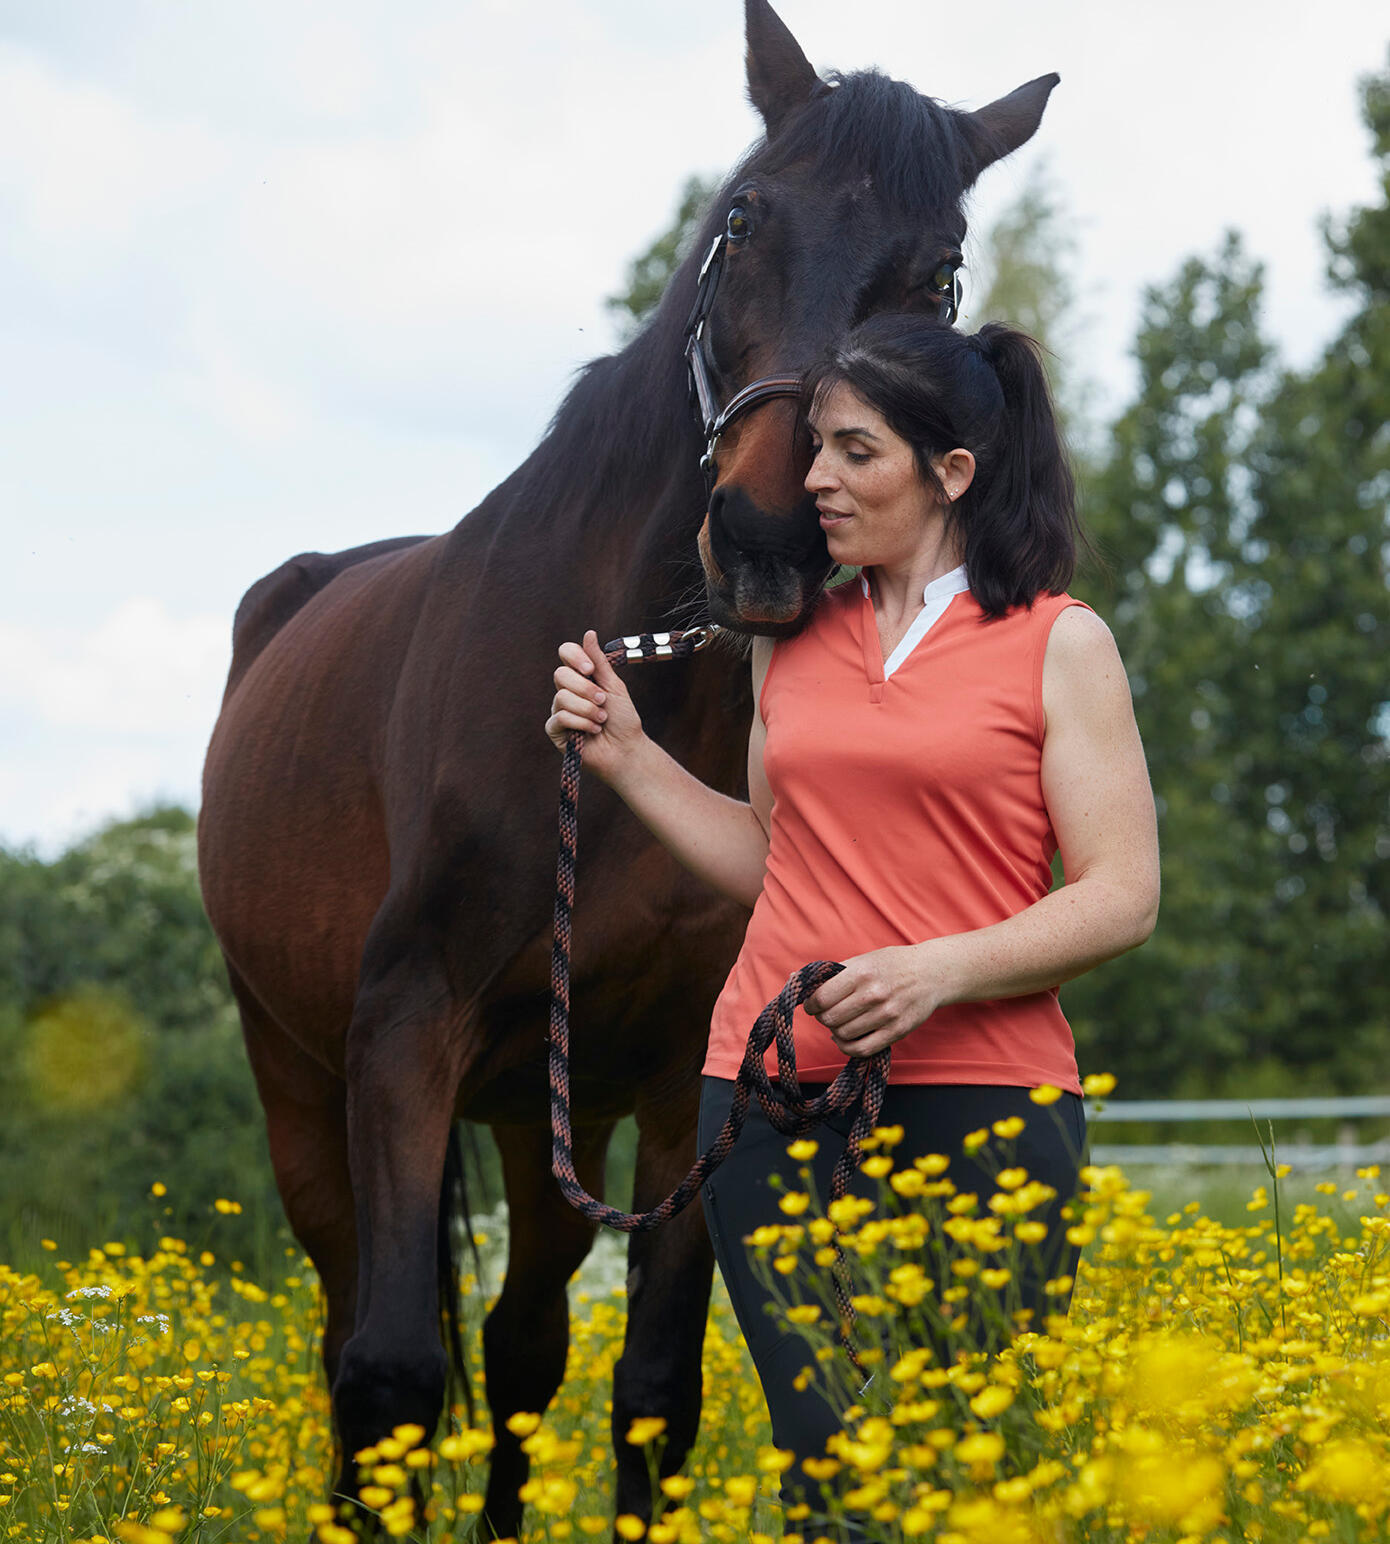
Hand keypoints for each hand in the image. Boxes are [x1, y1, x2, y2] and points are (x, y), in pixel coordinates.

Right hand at [545, 630, 645, 782]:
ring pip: (561, 697)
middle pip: (560, 675)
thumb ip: (599, 661)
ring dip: (587, 709)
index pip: (565, 653)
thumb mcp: (614, 686)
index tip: (591, 670)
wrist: (626, 750)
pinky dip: (581, 723)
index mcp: (581, 677)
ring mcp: (559, 710)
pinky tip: (593, 730)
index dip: (574, 657)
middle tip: (603, 701)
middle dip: (585, 689)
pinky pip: (559, 717)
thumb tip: (588, 633)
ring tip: (602, 719)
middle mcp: (567, 691)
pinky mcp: (555, 731)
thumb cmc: (623, 720)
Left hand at [801, 943, 953, 1058]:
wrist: (931, 973)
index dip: (810, 1005)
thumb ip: (831, 973)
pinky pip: (861, 1049)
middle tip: (828, 1013)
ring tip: (840, 1022)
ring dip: (835, 1031)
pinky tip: (846, 1038)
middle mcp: (873, 994)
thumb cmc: (891, 964)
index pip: (821, 998)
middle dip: (823, 1018)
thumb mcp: (862, 960)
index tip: (812, 1005)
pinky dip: (847, 1047)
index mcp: (861, 973)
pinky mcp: (897, 1031)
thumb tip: (794, 979)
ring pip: (843, 1035)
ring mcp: (886, 1015)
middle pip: (830, 1018)